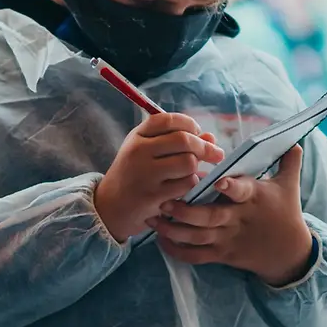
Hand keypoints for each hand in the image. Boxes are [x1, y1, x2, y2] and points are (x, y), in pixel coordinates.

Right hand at [94, 113, 225, 243]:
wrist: (110, 207)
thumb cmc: (135, 175)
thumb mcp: (148, 152)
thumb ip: (177, 141)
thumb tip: (211, 138)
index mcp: (137, 136)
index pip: (169, 120)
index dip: (190, 124)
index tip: (197, 133)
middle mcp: (139, 151)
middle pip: (184, 139)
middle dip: (205, 147)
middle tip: (216, 155)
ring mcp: (145, 174)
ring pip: (189, 163)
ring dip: (196, 169)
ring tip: (190, 174)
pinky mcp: (153, 195)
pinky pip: (186, 185)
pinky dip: (190, 185)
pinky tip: (182, 188)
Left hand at [147, 145, 314, 286]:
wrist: (288, 252)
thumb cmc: (286, 213)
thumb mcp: (290, 186)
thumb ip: (288, 161)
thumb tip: (294, 138)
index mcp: (254, 199)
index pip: (241, 192)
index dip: (230, 187)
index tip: (217, 181)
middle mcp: (239, 220)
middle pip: (210, 217)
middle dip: (185, 211)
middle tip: (164, 200)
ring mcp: (229, 239)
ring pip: (198, 237)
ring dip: (174, 230)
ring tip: (154, 219)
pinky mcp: (222, 255)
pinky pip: (196, 256)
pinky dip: (177, 250)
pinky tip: (162, 240)